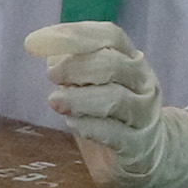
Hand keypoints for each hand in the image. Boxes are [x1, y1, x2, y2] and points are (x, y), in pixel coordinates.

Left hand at [19, 20, 187, 187]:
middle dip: (77, 67)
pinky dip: (89, 126)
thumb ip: (74, 67)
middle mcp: (143, 82)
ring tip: (55, 101)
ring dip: (80, 98)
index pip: (110, 36)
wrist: (147, 152)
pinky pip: (114, 133)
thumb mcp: (94, 83)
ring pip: (115, 99)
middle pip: (113, 65)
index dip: (75, 35)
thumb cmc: (112, 111)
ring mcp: (144, 114)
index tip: (40, 41)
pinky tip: (72, 123)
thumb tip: (50, 55)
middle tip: (51, 74)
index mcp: (132, 59)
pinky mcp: (137, 145)